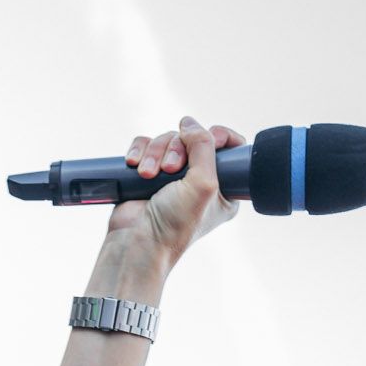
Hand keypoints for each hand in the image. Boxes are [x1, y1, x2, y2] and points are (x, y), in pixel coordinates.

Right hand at [110, 118, 243, 267]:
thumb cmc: (174, 224)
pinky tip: (135, 165)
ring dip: (155, 152)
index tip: (211, 138)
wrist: (136, 243)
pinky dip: (139, 152)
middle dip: (178, 148)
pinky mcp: (147, 175)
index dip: (220, 136)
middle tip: (170, 169)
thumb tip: (188, 122)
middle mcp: (198, 181)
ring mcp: (171, 178)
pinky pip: (145, 146)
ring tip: (148, 175)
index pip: (230, 148)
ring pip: (166, 140)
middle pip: (192, 139)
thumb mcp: (203, 183)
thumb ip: (204, 146)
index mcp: (223, 189)